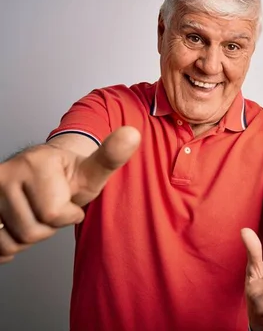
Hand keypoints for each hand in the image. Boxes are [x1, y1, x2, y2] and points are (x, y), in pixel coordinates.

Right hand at [0, 126, 139, 262]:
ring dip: (30, 236)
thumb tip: (133, 134)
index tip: (69, 198)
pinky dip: (7, 245)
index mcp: (36, 163)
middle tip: (51, 206)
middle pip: (31, 231)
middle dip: (49, 227)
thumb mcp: (94, 169)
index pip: (55, 215)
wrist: (46, 174)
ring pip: (12, 241)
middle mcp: (4, 174)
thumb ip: (112, 156)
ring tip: (36, 213)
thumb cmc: (71, 175)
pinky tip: (16, 226)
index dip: (69, 214)